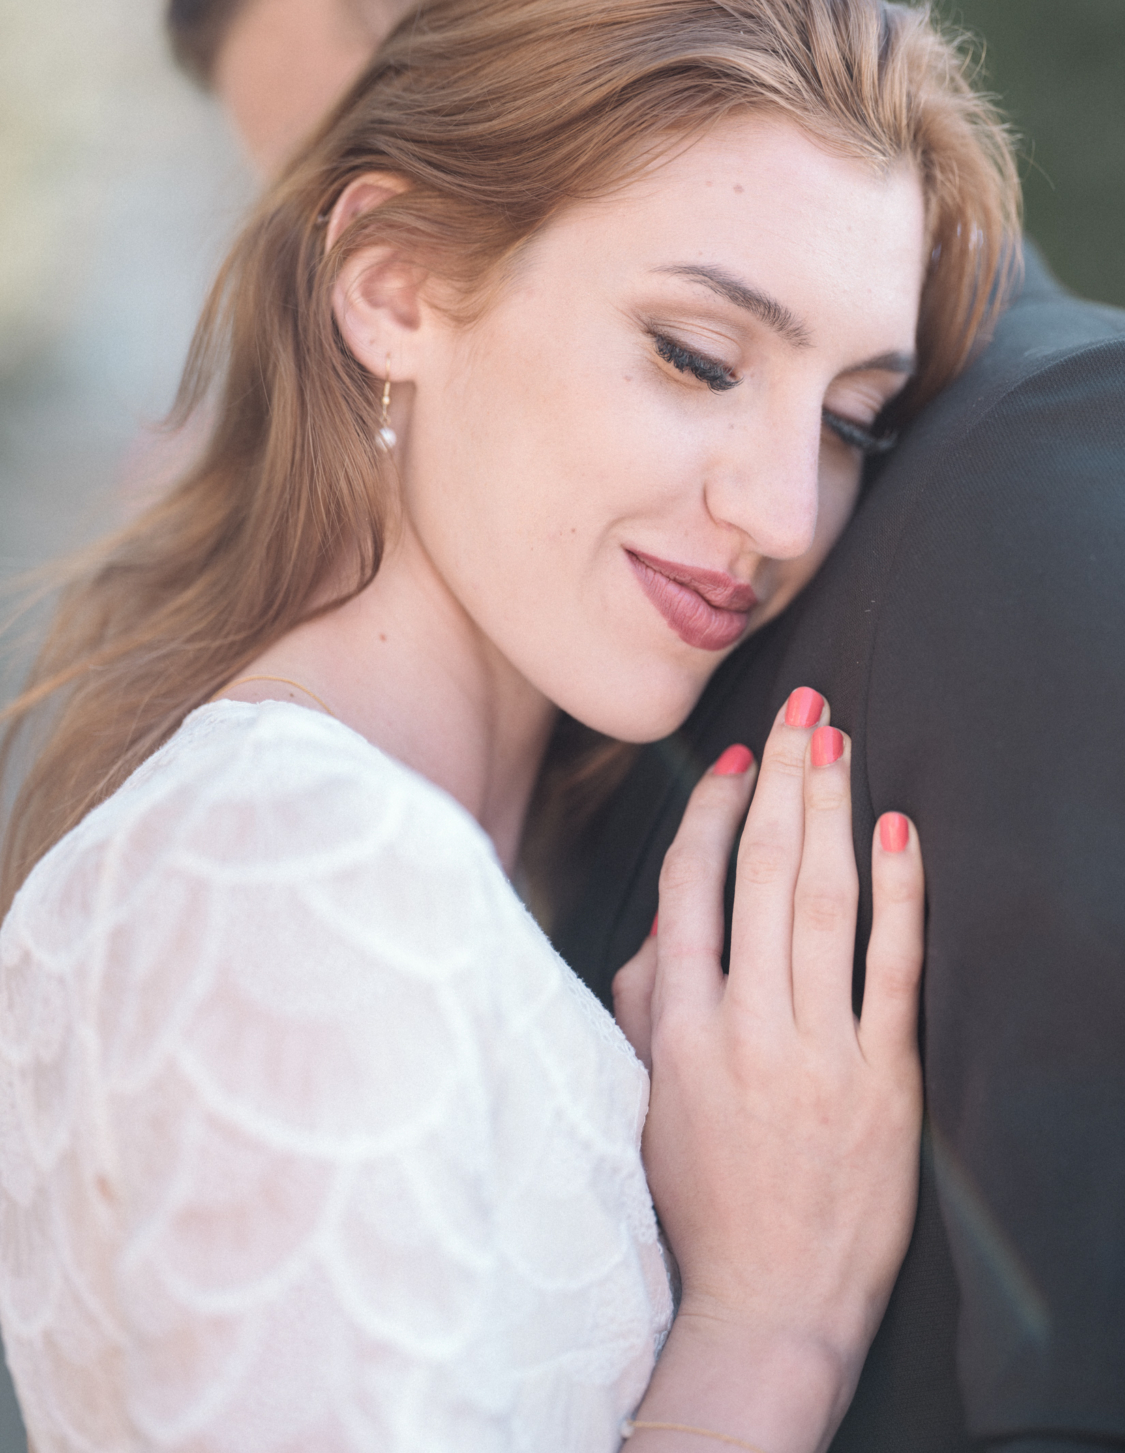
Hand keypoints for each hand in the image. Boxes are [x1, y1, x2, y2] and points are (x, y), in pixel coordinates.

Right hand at [614, 689, 923, 1452]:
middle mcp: (744, 1025)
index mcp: (678, 1026)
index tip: (734, 759)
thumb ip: (645, 1001)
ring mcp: (817, 1050)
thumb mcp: (642, 1096)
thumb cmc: (700, 1194)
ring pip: (821, 903)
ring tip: (836, 742)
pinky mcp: (882, 1079)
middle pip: (759, 873)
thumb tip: (667, 918)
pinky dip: (899, 897)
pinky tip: (899, 834)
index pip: (690, 887)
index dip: (711, 810)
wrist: (768, 1299)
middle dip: (781, 779)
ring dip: (829, 812)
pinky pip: (892, 969)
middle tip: (799, 707)